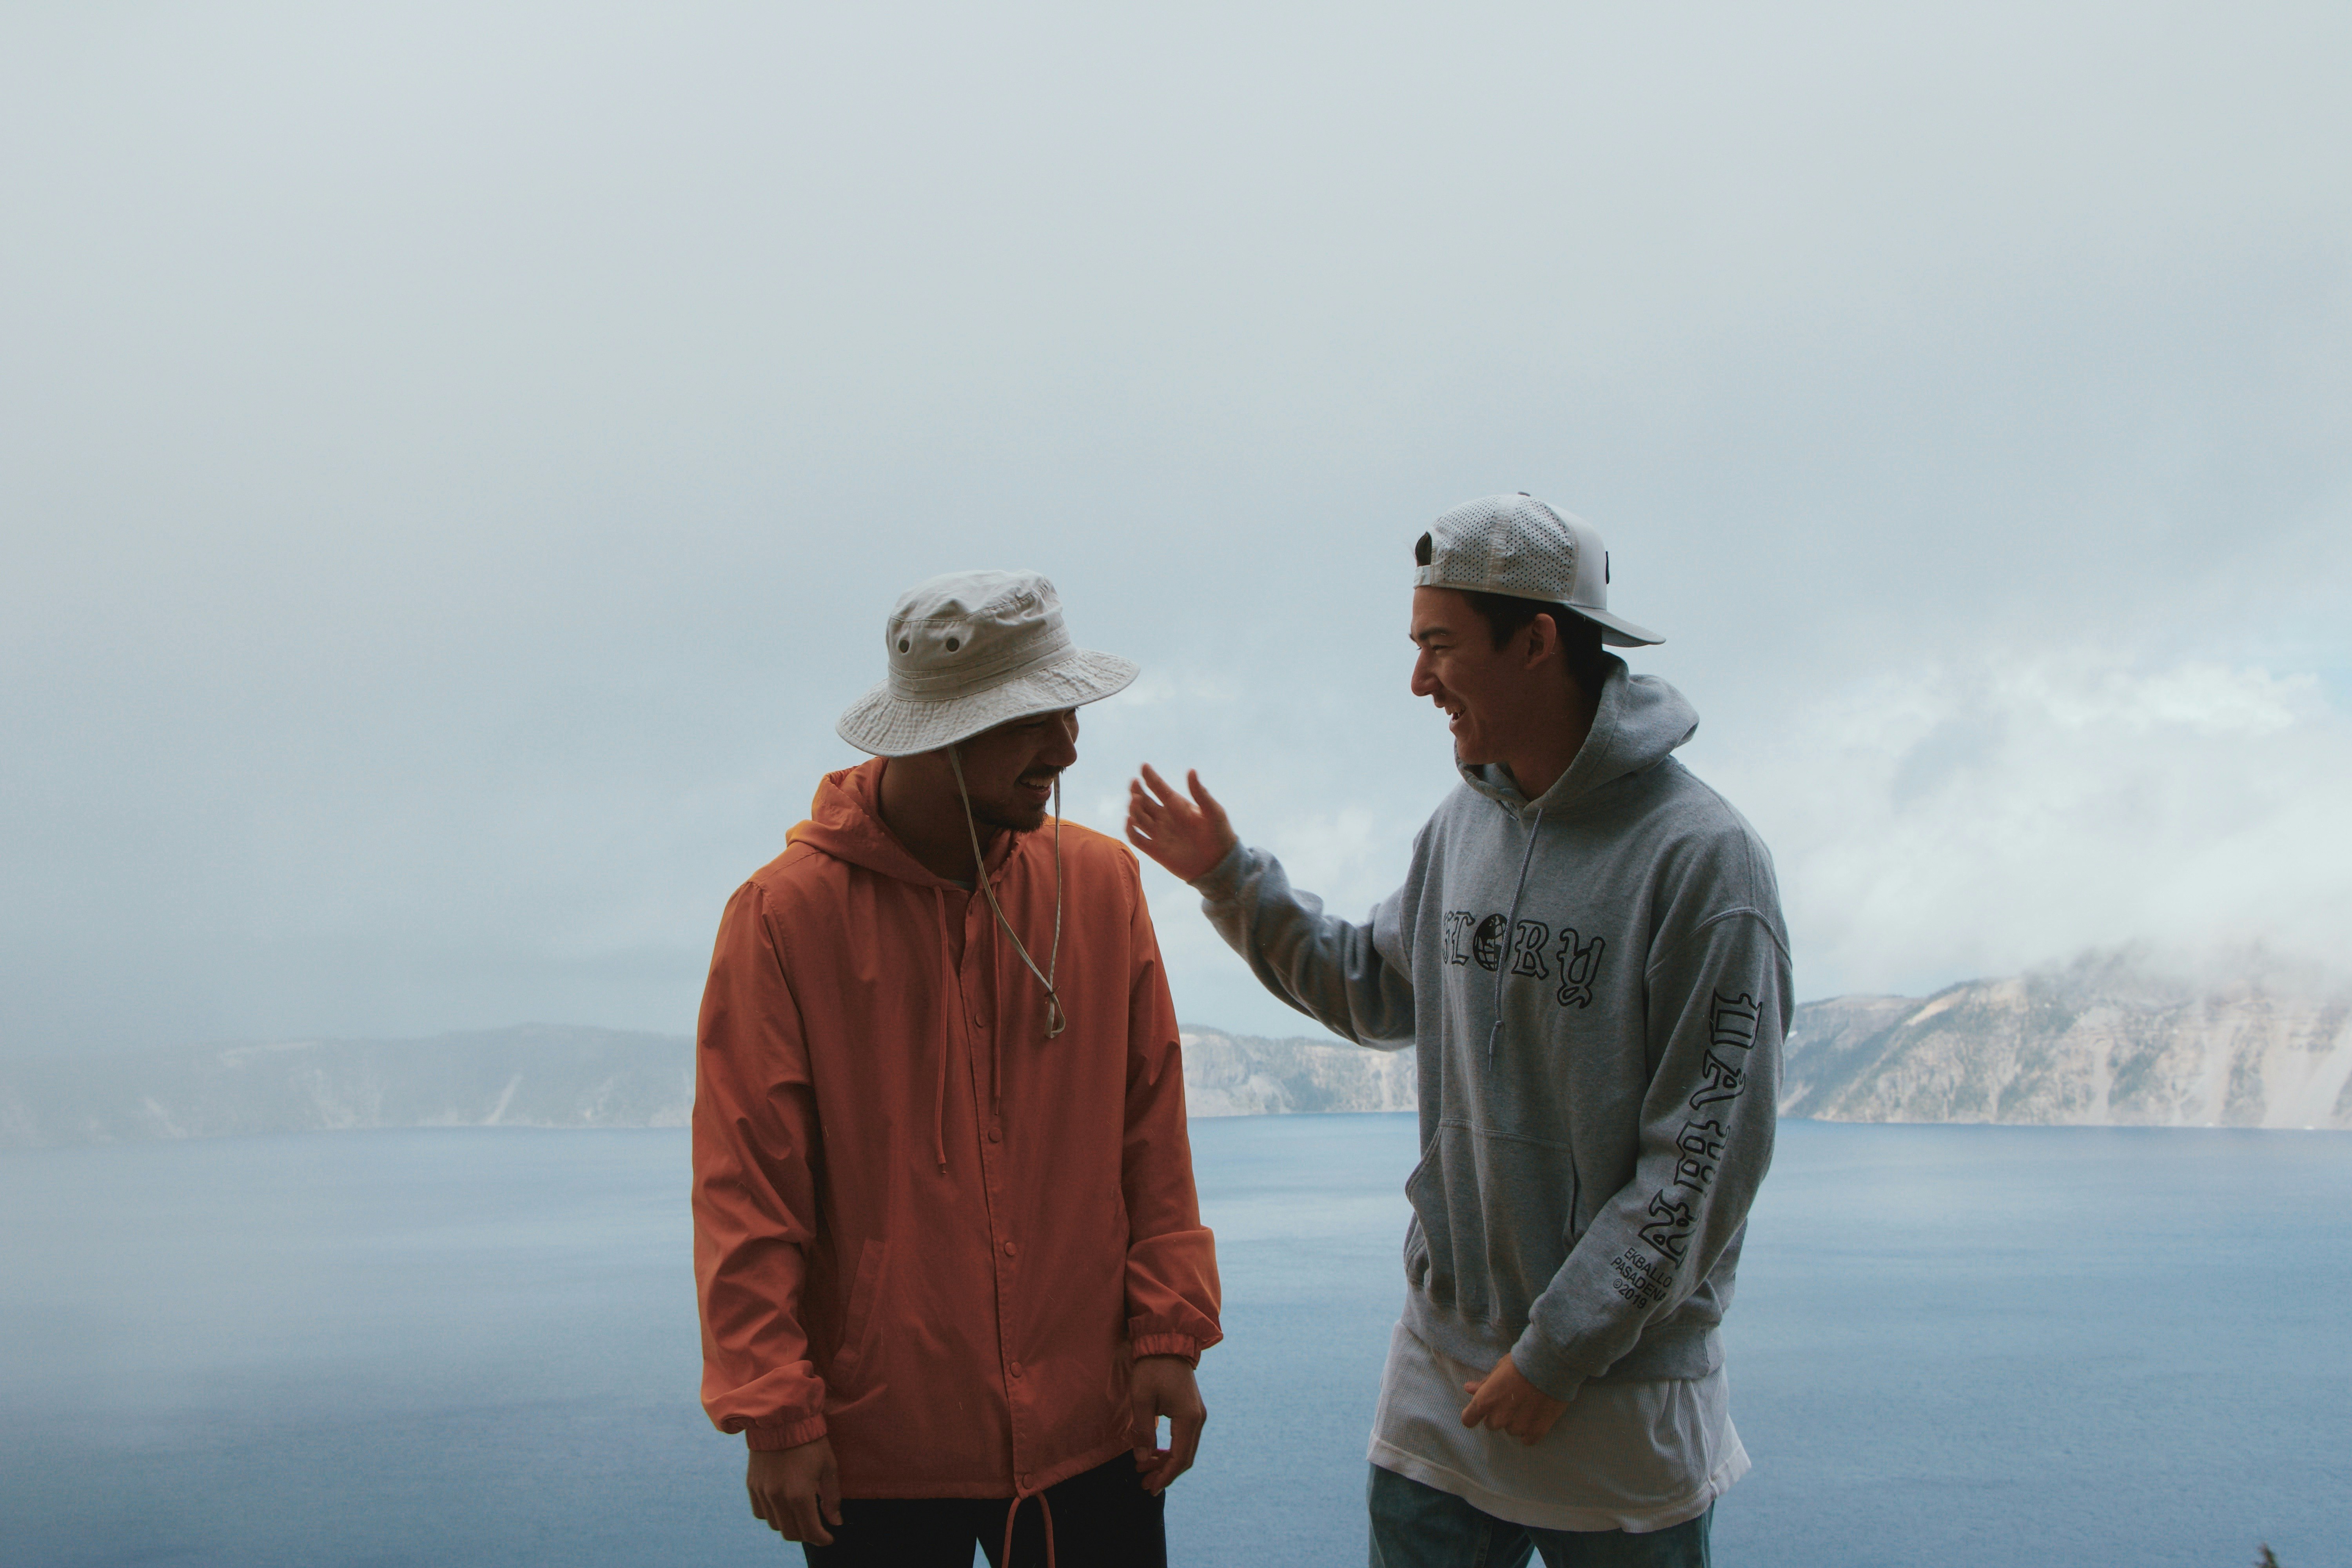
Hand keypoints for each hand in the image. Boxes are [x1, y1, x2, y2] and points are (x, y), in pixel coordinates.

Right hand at [746, 1436, 841, 1544]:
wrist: (782, 1418)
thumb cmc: (811, 1441)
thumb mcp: (828, 1467)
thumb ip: (832, 1498)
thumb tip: (836, 1522)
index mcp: (800, 1494)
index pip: (810, 1531)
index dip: (821, 1539)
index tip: (829, 1538)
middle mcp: (778, 1497)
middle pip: (791, 1533)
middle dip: (806, 1534)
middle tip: (816, 1527)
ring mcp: (762, 1492)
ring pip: (775, 1525)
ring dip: (789, 1525)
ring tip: (800, 1514)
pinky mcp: (752, 1485)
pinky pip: (761, 1512)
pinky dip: (772, 1515)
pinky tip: (783, 1505)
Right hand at [1125, 765, 1237, 883]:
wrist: (1219, 864)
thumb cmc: (1220, 834)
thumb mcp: (1213, 812)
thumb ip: (1201, 793)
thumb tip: (1191, 771)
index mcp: (1177, 805)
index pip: (1159, 788)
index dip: (1150, 777)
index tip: (1144, 766)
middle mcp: (1165, 817)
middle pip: (1144, 801)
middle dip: (1137, 791)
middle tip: (1134, 783)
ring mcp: (1158, 833)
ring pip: (1138, 817)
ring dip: (1134, 808)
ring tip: (1136, 801)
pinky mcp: (1155, 850)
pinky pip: (1136, 838)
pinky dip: (1130, 830)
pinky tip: (1131, 821)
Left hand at [1129, 1353, 1207, 1494]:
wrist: (1166, 1342)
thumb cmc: (1152, 1368)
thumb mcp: (1141, 1399)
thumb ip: (1143, 1431)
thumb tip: (1142, 1460)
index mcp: (1188, 1418)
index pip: (1179, 1458)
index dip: (1165, 1476)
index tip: (1149, 1488)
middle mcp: (1198, 1419)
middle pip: (1185, 1457)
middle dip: (1165, 1473)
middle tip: (1144, 1484)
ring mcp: (1197, 1414)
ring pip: (1185, 1448)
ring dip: (1167, 1462)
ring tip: (1145, 1471)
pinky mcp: (1192, 1410)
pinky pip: (1184, 1438)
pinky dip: (1171, 1449)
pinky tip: (1155, 1453)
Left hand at [1460, 1352, 1570, 1445]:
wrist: (1550, 1365)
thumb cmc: (1521, 1363)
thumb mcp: (1498, 1369)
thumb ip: (1483, 1384)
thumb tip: (1468, 1388)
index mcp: (1485, 1401)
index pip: (1468, 1419)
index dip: (1473, 1415)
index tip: (1480, 1411)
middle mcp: (1499, 1418)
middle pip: (1492, 1424)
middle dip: (1499, 1414)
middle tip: (1512, 1399)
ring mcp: (1518, 1426)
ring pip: (1511, 1430)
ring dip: (1516, 1421)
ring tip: (1528, 1403)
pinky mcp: (1536, 1430)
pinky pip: (1527, 1439)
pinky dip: (1531, 1430)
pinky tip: (1536, 1416)